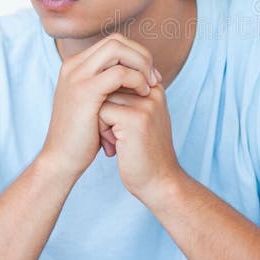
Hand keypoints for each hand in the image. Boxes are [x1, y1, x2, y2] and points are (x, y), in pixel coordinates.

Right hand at [41, 33, 160, 180]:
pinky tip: (144, 95)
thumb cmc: (84, 135)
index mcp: (76, 65)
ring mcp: (77, 76)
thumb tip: (138, 72)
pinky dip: (137, 80)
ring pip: (117, 49)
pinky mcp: (85, 91)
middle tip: (155, 78)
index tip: (151, 75)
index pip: (113, 42)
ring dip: (140, 64)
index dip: (136, 54)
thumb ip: (109, 84)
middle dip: (141, 55)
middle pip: (116, 40)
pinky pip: (119, 73)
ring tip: (151, 85)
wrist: (62, 159)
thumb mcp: (97, 102)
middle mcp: (74, 66)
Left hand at [98, 83, 182, 203]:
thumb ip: (127, 97)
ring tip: (116, 141)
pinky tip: (115, 147)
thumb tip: (99, 80)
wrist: (159, 181)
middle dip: (104, 111)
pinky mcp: (135, 118)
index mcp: (154, 87)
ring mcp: (145, 104)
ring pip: (102, 98)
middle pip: (107, 87)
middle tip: (116, 135)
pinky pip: (101, 112)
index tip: (120, 125)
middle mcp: (152, 91)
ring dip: (101, 122)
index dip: (110, 103)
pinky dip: (101, 132)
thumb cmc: (144, 151)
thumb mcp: (139, 118)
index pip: (116, 78)